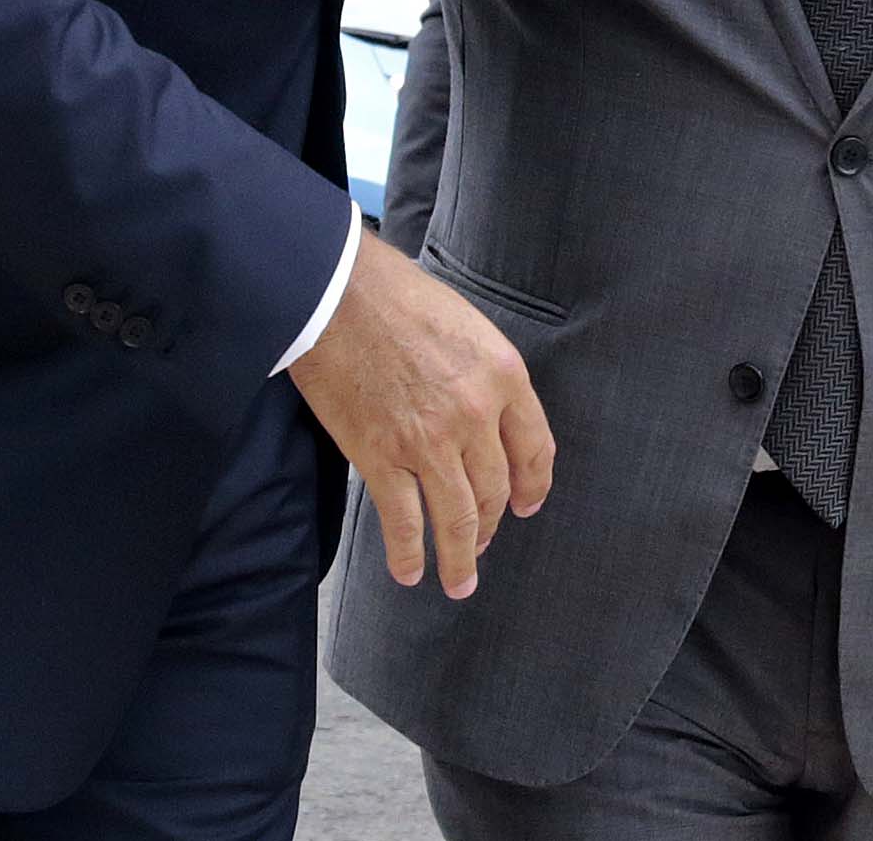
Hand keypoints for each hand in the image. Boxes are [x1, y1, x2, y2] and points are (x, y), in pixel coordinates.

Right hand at [288, 234, 553, 600]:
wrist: (337, 292)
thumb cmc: (398, 296)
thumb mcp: (467, 326)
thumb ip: (485, 375)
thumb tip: (488, 419)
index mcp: (504, 375)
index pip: (535, 449)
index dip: (533, 487)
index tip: (525, 506)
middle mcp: (475, 414)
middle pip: (494, 490)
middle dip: (490, 526)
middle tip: (481, 545)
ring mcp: (429, 441)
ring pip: (457, 517)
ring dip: (459, 557)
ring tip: (459, 581)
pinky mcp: (381, 456)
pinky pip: (404, 520)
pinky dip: (408, 553)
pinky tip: (410, 572)